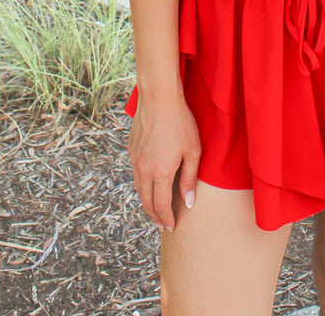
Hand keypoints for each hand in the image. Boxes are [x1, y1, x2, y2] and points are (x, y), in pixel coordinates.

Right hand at [127, 92, 201, 232]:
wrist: (159, 99)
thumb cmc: (181, 123)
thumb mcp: (193, 151)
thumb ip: (189, 179)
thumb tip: (189, 202)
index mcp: (160, 173)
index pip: (161, 206)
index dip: (166, 219)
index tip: (171, 227)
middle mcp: (144, 170)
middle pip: (146, 201)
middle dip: (155, 216)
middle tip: (162, 225)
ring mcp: (135, 160)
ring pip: (138, 188)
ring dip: (147, 201)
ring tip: (155, 208)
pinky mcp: (131, 149)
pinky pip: (135, 173)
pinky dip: (142, 184)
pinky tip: (149, 183)